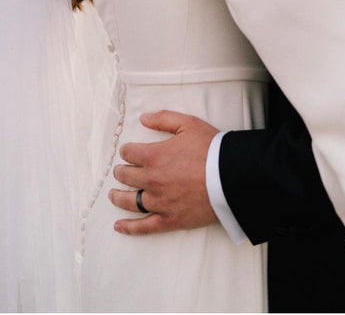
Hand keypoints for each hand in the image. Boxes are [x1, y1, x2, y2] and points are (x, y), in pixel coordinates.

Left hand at [109, 110, 219, 234]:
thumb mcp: (188, 124)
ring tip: (113, 195)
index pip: (128, 153)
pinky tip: (119, 226)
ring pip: (130, 201)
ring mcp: (159, 202)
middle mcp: (152, 180)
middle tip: (121, 171)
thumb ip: (163, 119)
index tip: (129, 152)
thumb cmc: (211, 149)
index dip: (127, 150)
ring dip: (118, 197)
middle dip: (121, 172)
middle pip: (126, 176)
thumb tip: (143, 117)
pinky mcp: (170, 219)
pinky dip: (129, 227)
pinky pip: (144, 226)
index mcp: (154, 156)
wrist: (231, 177)